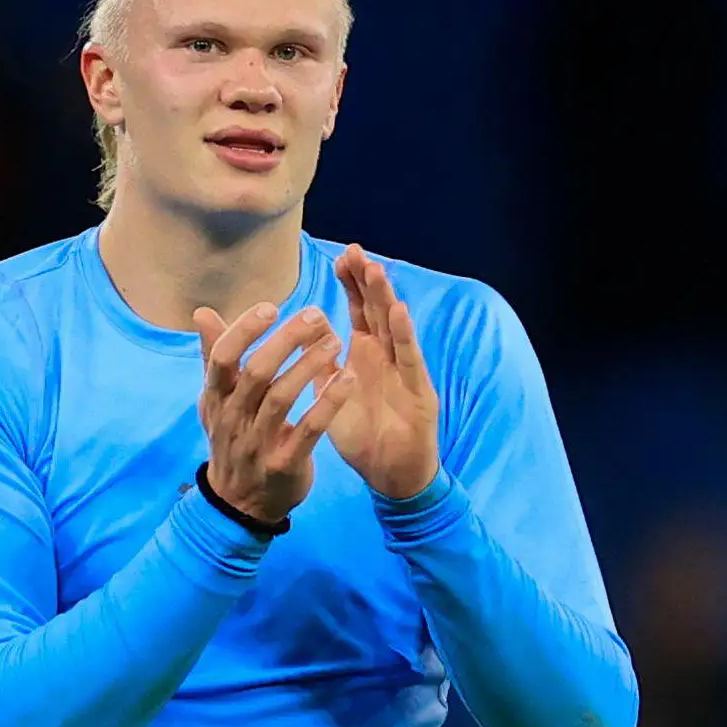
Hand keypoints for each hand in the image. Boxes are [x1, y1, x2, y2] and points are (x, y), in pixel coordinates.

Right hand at [192, 301, 351, 524]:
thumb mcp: (217, 402)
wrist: (240, 504)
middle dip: (287, 340)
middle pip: (257, 372)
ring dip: (310, 366)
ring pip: (282, 398)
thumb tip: (203, 313)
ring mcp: (257, 444)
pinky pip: (309, 430)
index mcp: (215, 399)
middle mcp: (233, 419)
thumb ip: (214, 358)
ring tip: (335, 341)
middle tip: (317, 316)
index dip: (244, 331)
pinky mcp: (284, 465)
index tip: (271, 307)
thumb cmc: (234, 440)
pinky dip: (328, 403)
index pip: (223, 358)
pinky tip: (347, 379)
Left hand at [325, 245, 444, 500]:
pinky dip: (404, 335)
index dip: (352, 285)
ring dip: (385, 299)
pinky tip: (398, 312)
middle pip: (377, 311)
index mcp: (365, 355)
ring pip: (394, 328)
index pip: (359, 311)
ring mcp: (404, 372)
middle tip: (356, 251)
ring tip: (375, 270)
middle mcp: (387, 358)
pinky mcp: (418, 392)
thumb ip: (319, 362)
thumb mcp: (330, 395)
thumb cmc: (362, 436)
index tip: (340, 257)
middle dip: (368, 281)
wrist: (388, 475)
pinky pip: (409, 360)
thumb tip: (308, 325)